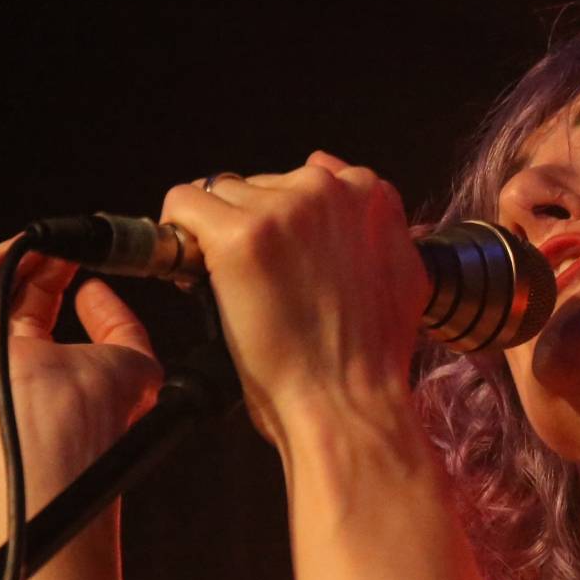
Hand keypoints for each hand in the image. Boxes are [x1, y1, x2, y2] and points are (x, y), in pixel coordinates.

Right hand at [0, 235, 162, 447]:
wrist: (61, 415)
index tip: (61, 253)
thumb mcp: (130, 356)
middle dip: (2, 266)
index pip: (24, 313)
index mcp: (31, 373)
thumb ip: (118, 322)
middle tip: (27, 243)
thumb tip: (92, 289)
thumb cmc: (97, 400)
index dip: (40, 277)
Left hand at [158, 152, 428, 446]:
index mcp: (370, 197)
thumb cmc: (370, 359)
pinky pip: (183, 205)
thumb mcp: (402, 276)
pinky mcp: (239, 236)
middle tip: (258, 284)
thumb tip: (359, 188)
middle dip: (253, 226)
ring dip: (216, 234)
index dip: (287, 221)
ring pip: (219, 195)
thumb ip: (381, 226)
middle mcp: (329, 191)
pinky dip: (177, 235)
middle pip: (262, 184)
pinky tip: (193, 274)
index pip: (310, 176)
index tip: (282, 258)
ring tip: (231, 287)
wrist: (348, 402)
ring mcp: (283, 210)